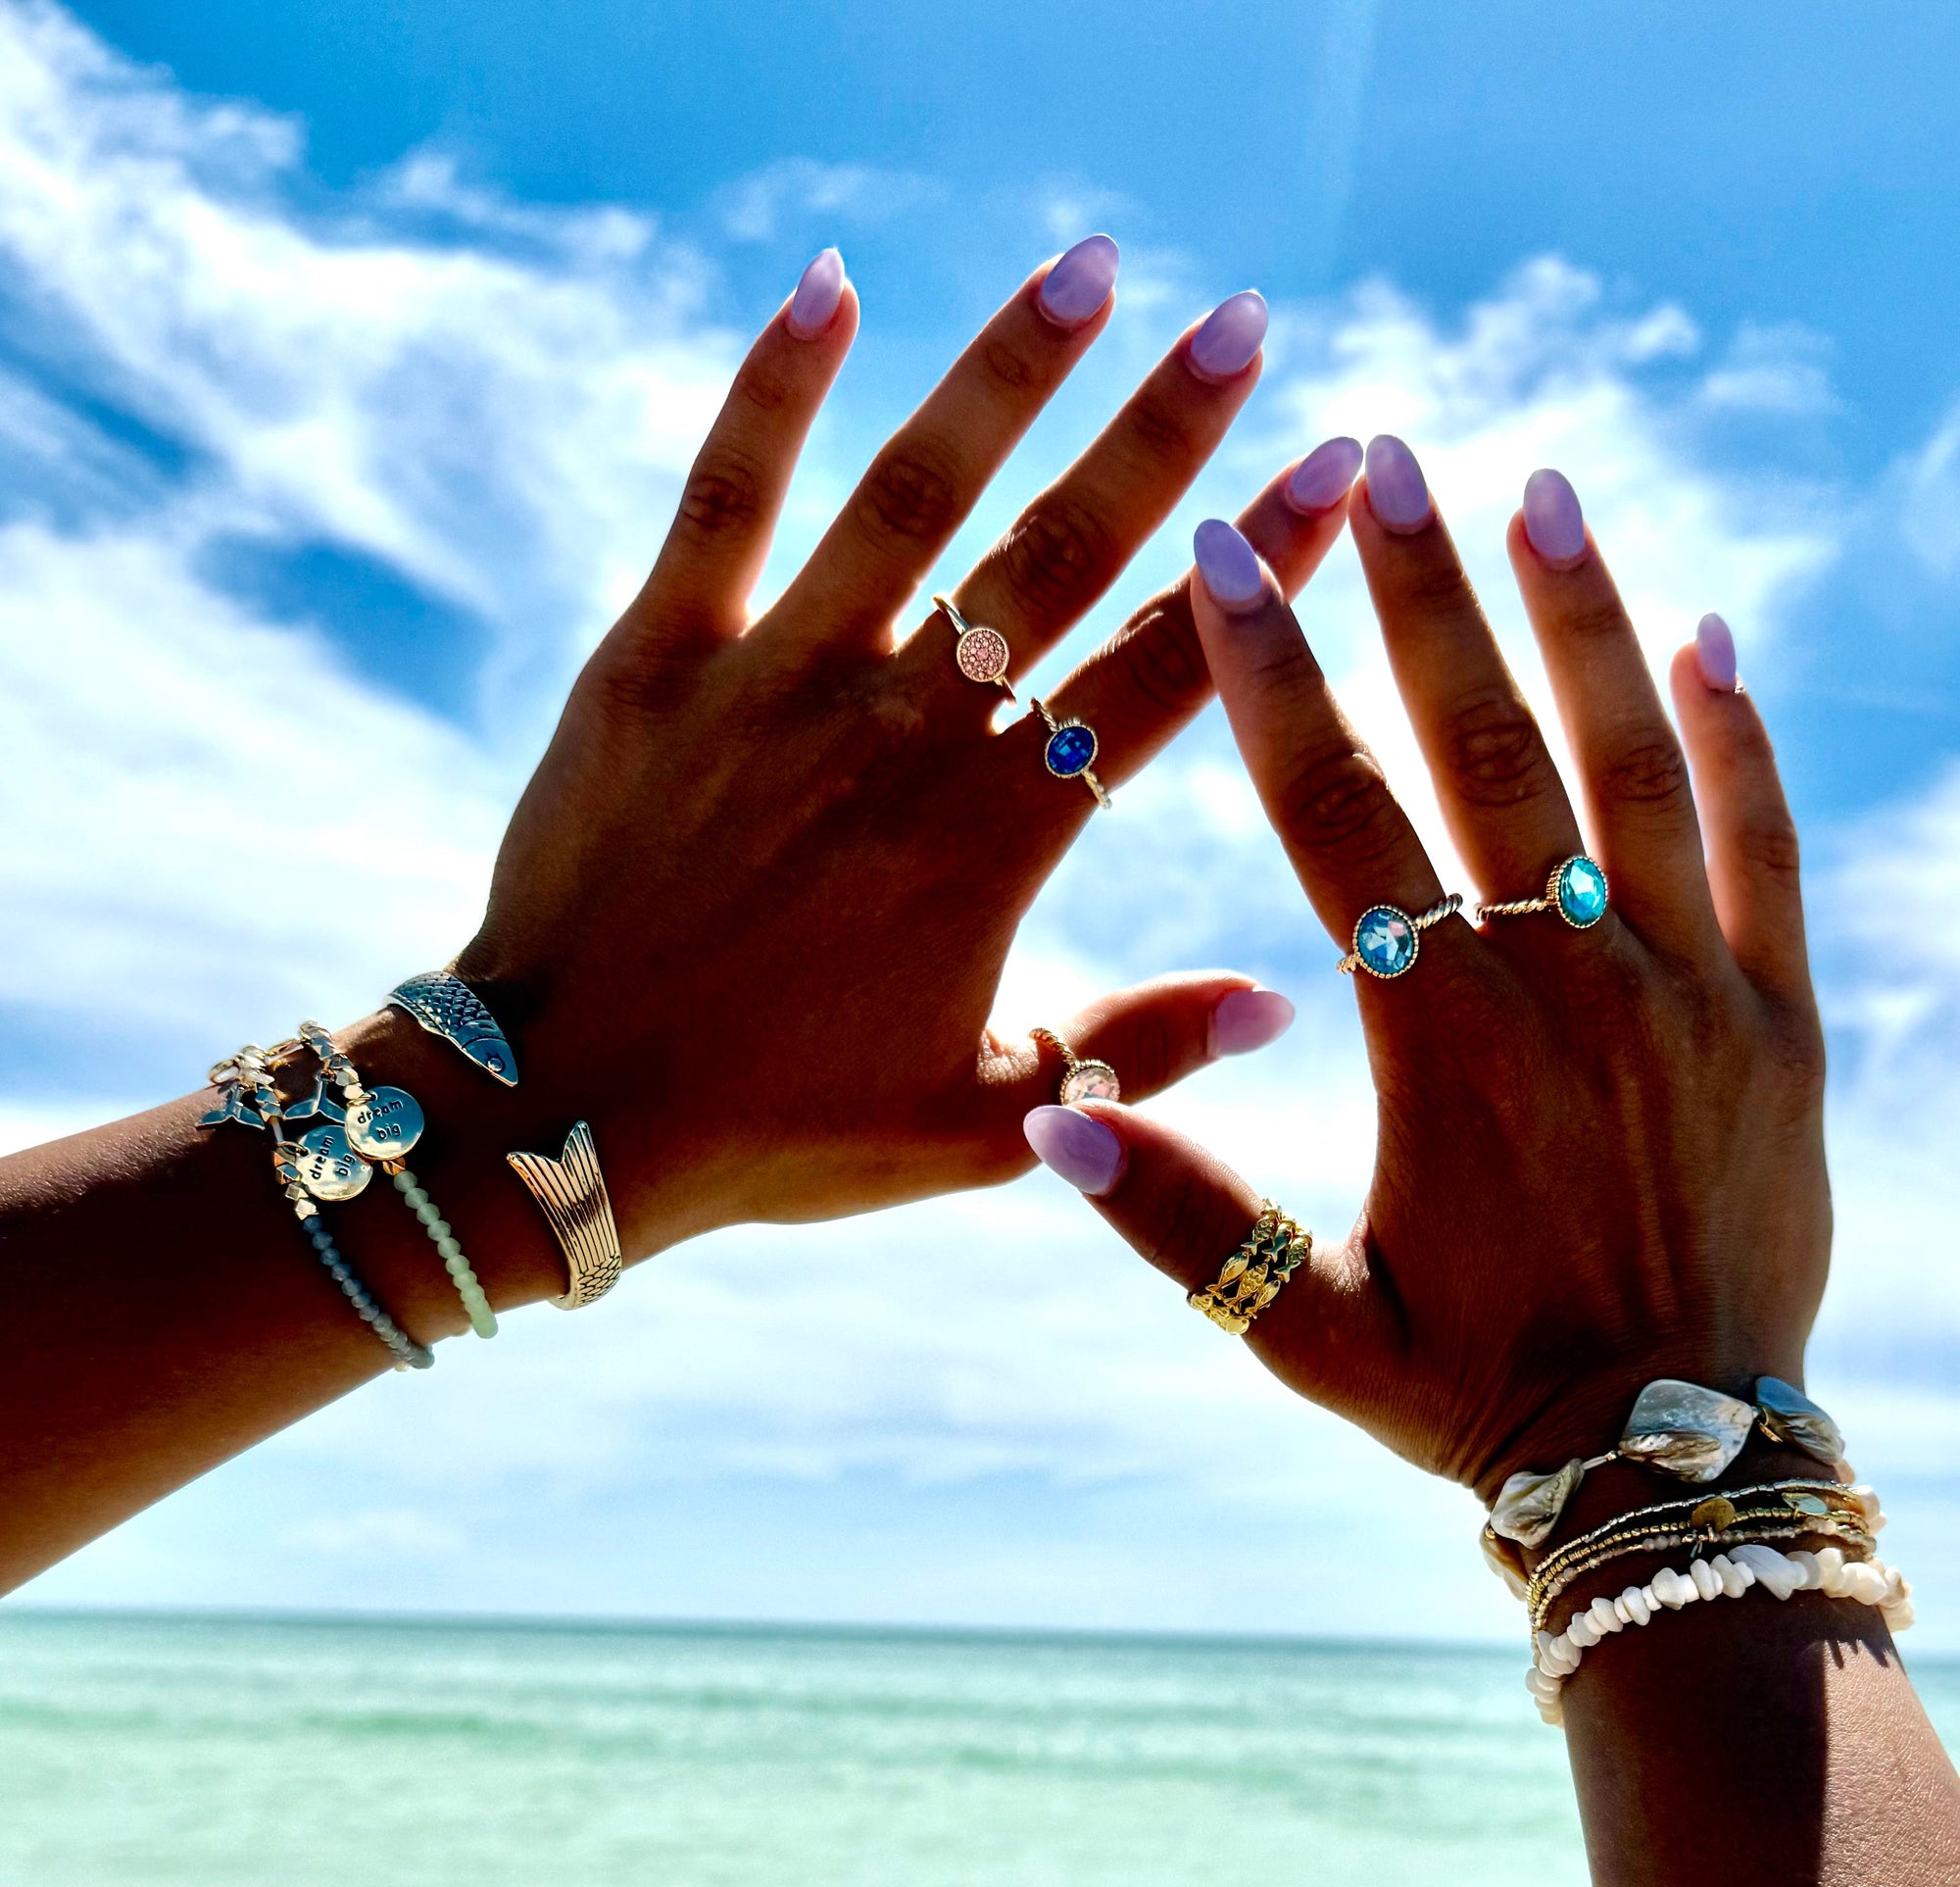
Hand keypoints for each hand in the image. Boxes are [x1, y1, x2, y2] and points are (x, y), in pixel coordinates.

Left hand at [342, 242, 1357, 1288]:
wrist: (560, 1118)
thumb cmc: (777, 1128)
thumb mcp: (980, 1126)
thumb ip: (1137, 1052)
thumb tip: (1286, 995)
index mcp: (992, 840)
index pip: (1159, 675)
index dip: (1259, 571)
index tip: (1335, 469)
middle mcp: (900, 736)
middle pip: (1059, 555)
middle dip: (1165, 431)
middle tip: (1245, 320)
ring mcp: (776, 681)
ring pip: (915, 495)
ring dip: (1007, 372)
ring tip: (1091, 264)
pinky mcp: (656, 659)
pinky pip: (723, 498)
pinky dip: (773, 390)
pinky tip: (830, 283)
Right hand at [1023, 443, 1828, 1501]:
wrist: (1671, 1466)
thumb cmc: (1471, 1393)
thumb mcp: (1303, 1329)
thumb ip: (1176, 1221)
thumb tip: (1044, 1119)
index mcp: (1440, 1048)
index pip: (1336, 823)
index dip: (1279, 682)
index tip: (1237, 556)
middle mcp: (1568, 990)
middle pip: (1483, 753)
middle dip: (1422, 596)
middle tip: (1383, 455)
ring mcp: (1691, 993)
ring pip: (1629, 765)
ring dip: (1578, 618)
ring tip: (1533, 487)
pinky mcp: (1780, 1020)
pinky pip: (1764, 843)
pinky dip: (1735, 732)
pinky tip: (1702, 631)